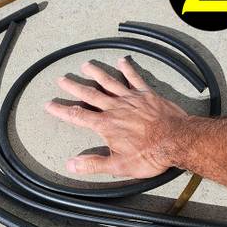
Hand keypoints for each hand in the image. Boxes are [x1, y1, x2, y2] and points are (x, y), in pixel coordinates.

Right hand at [44, 57, 187, 178]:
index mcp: (106, 125)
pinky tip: (121, 60)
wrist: (177, 141)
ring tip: (85, 65)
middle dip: (74, 87)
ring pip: (109, 82)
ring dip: (96, 73)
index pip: (78, 116)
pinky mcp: (147, 94)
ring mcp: (131, 99)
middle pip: (90, 95)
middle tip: (61, 79)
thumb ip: (93, 164)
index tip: (49, 104)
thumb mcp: (118, 166)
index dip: (61, 110)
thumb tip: (70, 164)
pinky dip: (127, 69)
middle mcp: (115, 108)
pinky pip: (135, 78)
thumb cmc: (149, 155)